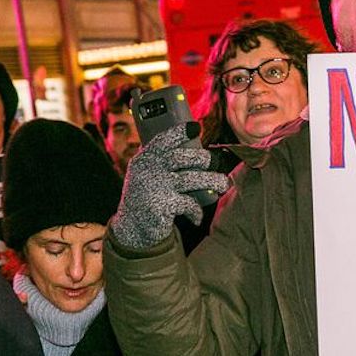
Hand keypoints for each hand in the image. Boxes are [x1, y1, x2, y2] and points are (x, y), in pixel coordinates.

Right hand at [109, 123, 230, 249]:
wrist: (132, 228)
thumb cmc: (147, 195)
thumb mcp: (148, 175)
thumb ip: (163, 162)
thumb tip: (198, 152)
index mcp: (144, 159)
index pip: (162, 140)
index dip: (179, 132)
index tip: (195, 127)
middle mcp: (148, 169)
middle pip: (184, 157)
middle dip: (204, 159)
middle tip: (215, 162)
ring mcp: (155, 187)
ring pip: (193, 179)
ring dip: (213, 181)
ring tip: (223, 184)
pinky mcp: (162, 205)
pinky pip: (189, 203)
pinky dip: (196, 211)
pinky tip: (197, 217)